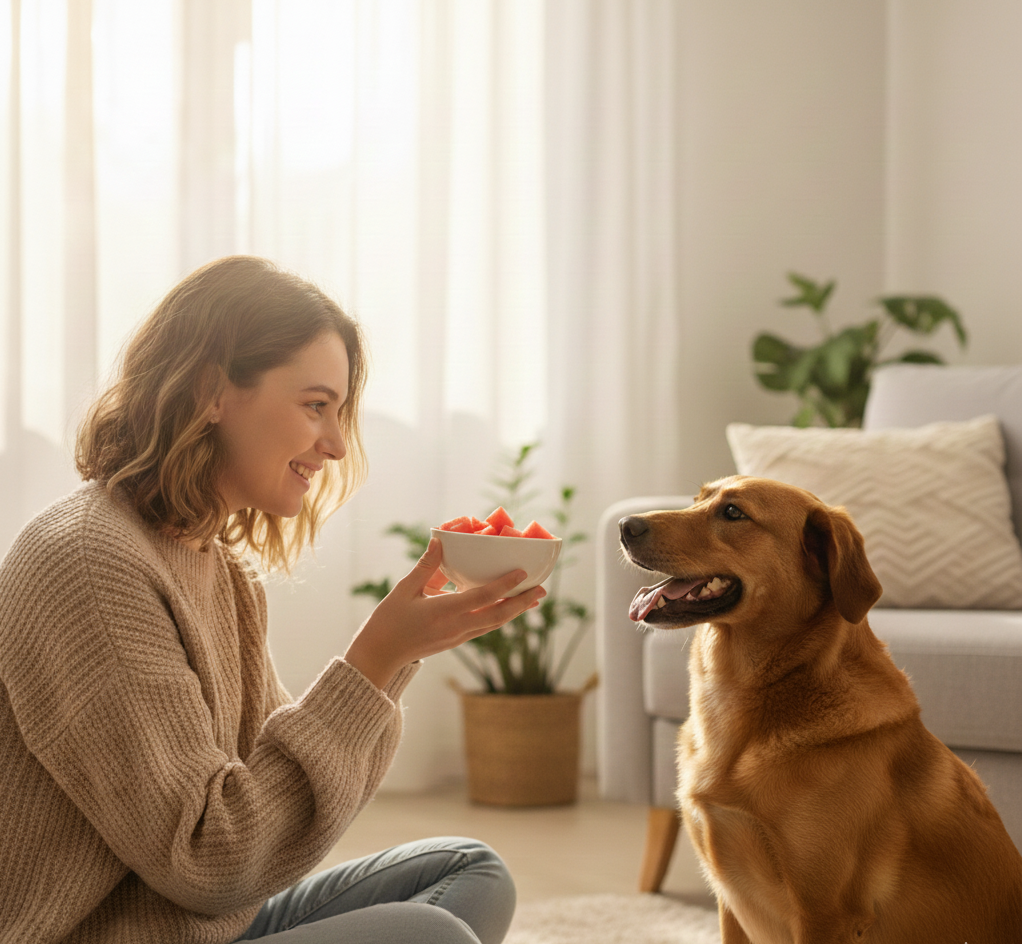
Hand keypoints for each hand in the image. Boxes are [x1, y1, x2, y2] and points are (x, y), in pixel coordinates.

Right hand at [344, 537, 545, 688]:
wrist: (379, 656)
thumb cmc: (388, 622)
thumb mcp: (405, 590)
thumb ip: (426, 566)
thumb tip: (440, 541)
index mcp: (445, 611)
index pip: (484, 597)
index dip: (506, 585)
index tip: (523, 573)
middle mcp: (457, 627)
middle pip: (499, 616)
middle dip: (522, 603)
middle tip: (541, 591)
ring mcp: (457, 637)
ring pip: (494, 624)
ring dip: (514, 612)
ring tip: (531, 600)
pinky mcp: (455, 641)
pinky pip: (483, 628)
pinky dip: (498, 617)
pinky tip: (504, 609)